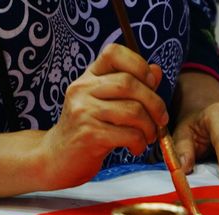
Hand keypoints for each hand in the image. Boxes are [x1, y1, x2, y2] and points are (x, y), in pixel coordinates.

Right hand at [40, 44, 166, 188]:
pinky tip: (136, 148)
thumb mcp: (107, 103)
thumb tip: (156, 71)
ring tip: (148, 137)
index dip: (138, 64)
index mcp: (88, 77)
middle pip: (129, 83)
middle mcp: (82, 89)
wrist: (57, 157)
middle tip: (161, 120)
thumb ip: (132, 87)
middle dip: (155, 103)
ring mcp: (83, 111)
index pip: (114, 53)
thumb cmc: (88, 129)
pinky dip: (140, 142)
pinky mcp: (88, 134)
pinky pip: (128, 134)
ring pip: (133, 110)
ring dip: (149, 127)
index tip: (150, 84)